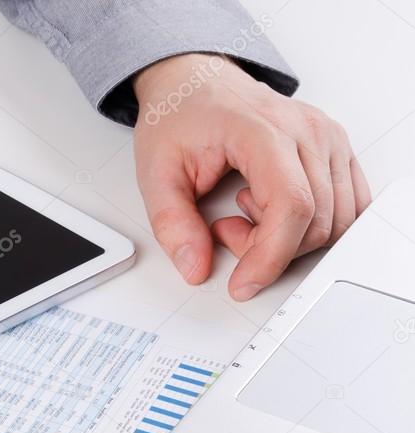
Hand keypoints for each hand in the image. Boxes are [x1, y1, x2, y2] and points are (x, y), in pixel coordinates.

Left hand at [133, 53, 370, 299]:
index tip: (243, 283)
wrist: (195, 82)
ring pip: (334, 220)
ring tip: (244, 212)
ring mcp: (328, 139)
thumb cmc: (179, 116)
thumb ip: (171, 224)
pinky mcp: (336, 150)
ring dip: (289, 237)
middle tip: (224, 229)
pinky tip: (271, 209)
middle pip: (315, 221)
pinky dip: (311, 225)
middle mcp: (307, 132)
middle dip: (268, 248)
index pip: (291, 206)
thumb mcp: (155, 173)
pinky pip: (344, 208)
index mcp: (263, 131)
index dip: (270, 257)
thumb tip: (195, 267)